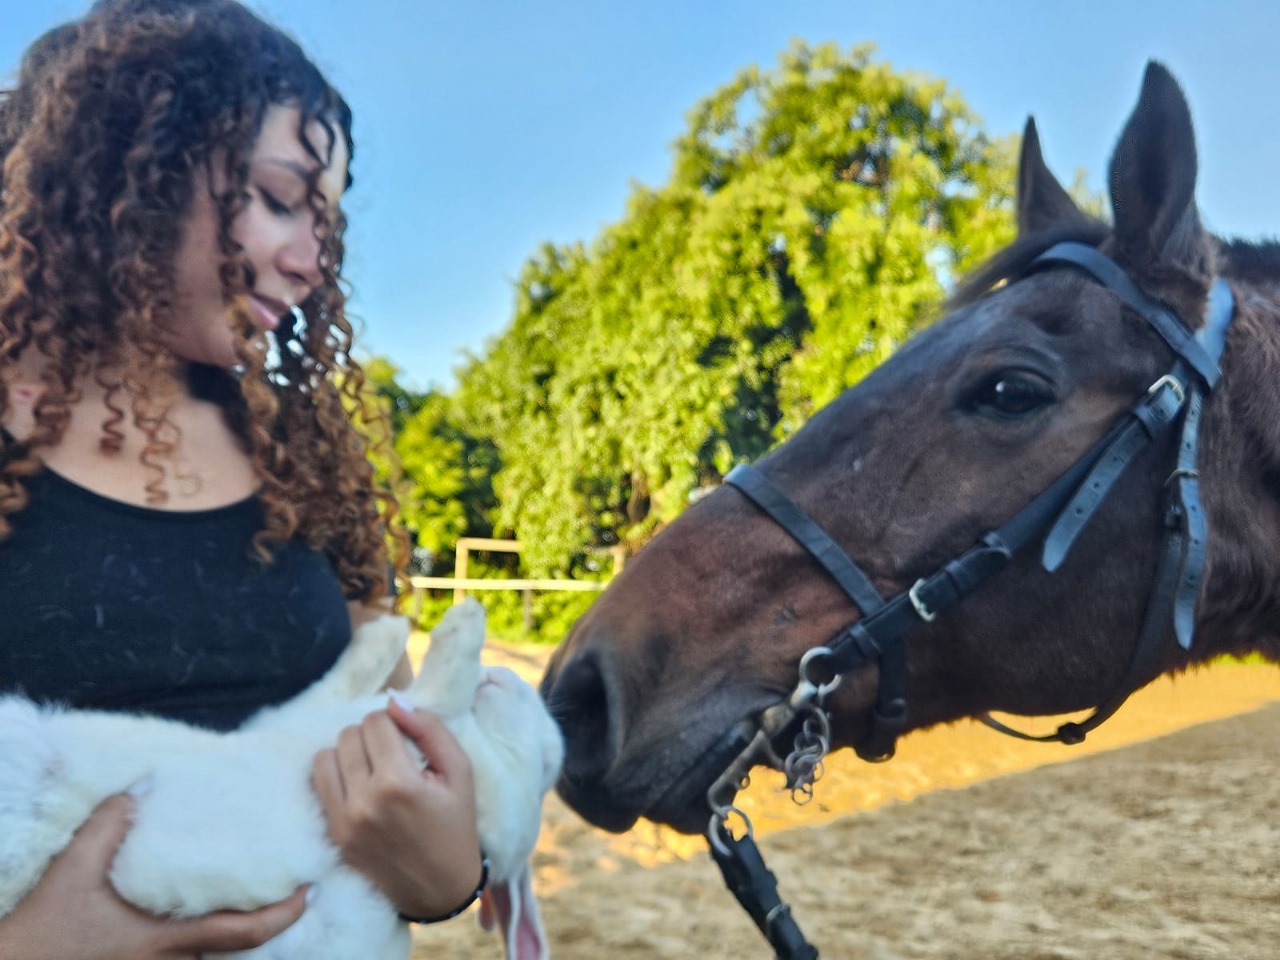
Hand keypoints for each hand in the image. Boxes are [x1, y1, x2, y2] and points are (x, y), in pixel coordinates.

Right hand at [0, 793, 306, 959]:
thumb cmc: (43, 934)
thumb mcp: (71, 874)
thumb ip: (108, 827)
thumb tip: (145, 784)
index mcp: (168, 941)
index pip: (244, 933)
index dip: (284, 914)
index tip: (309, 891)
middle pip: (237, 948)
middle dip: (269, 919)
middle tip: (291, 883)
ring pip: (214, 956)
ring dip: (236, 928)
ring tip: (256, 889)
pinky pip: (190, 958)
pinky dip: (208, 937)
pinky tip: (205, 910)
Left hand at [312, 698, 482, 918]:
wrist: (440, 889)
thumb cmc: (455, 825)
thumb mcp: (460, 772)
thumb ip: (430, 729)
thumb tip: (395, 701)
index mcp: (399, 783)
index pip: (375, 721)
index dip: (392, 722)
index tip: (405, 738)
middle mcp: (364, 801)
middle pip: (347, 735)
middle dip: (369, 736)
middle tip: (390, 754)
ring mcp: (343, 821)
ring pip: (324, 756)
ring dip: (346, 754)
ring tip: (370, 768)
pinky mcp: (332, 835)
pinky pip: (316, 786)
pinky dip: (334, 777)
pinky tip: (356, 786)